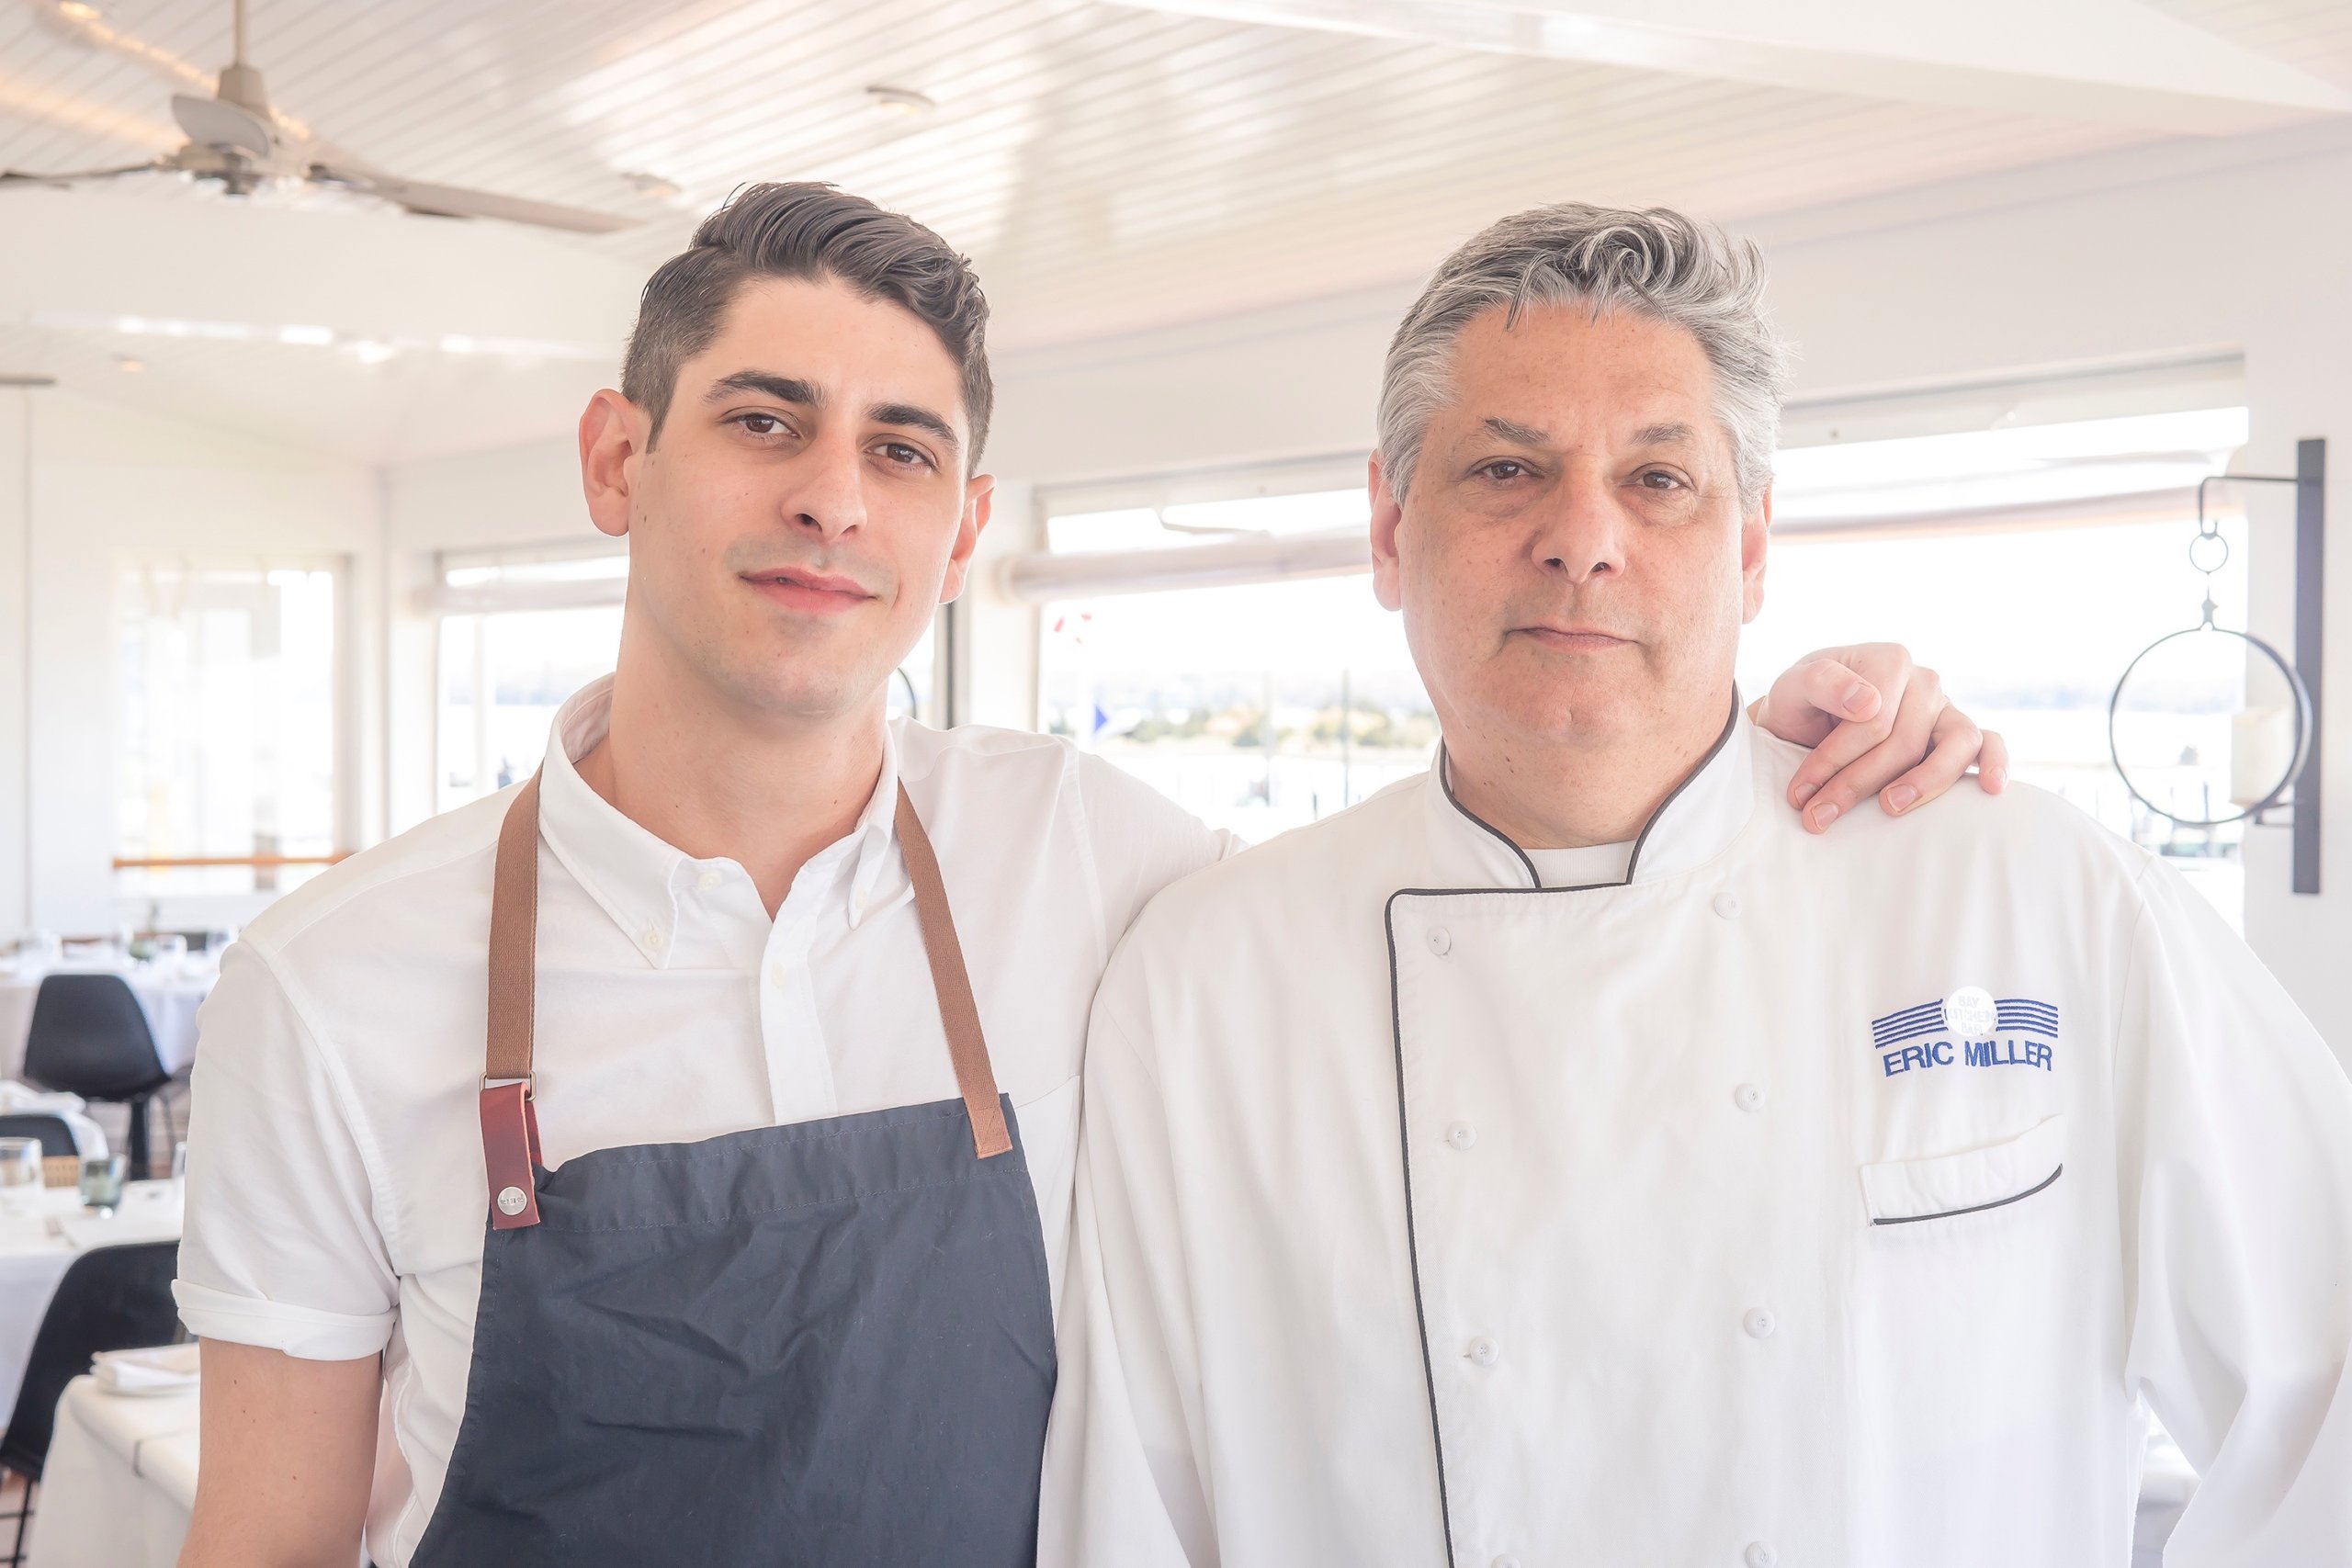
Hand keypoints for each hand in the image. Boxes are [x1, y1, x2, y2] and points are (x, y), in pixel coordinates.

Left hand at [1750, 644, 2008, 833]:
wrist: (1808, 719)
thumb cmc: (1803, 703)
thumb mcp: (1792, 687)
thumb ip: (1821, 683)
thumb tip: (1868, 702)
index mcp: (1889, 661)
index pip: (1873, 720)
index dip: (1834, 760)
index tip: (1801, 793)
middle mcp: (1925, 681)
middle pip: (1905, 742)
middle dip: (1858, 784)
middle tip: (1819, 816)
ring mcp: (1946, 709)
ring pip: (1957, 745)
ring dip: (1924, 783)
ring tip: (1890, 808)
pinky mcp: (1959, 735)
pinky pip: (1990, 744)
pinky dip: (1996, 764)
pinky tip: (1990, 788)